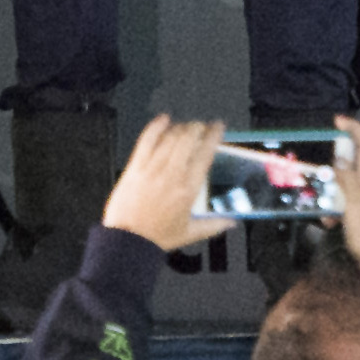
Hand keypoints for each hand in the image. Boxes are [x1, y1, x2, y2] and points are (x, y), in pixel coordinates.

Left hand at [105, 114, 234, 253]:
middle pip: (188, 139)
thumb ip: (214, 225)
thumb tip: (231, 222)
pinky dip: (156, 127)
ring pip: (170, 137)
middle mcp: (172, 175)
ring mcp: (152, 168)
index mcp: (188, 189)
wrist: (128, 240)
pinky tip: (163, 120)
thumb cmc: (157, 237)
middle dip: (198, 127)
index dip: (214, 135)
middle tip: (202, 126)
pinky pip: (147, 140)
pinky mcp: (136, 167)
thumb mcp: (190, 233)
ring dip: (181, 127)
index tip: (218, 127)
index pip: (205, 153)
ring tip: (186, 126)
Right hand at [332, 115, 359, 291]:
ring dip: (330, 193)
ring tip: (321, 208)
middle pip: (353, 163)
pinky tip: (328, 223)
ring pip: (344, 186)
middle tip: (315, 171)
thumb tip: (337, 157)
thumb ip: (345, 179)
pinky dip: (333, 210)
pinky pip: (343, 205)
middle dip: (333, 166)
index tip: (336, 121)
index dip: (354, 128)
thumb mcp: (354, 204)